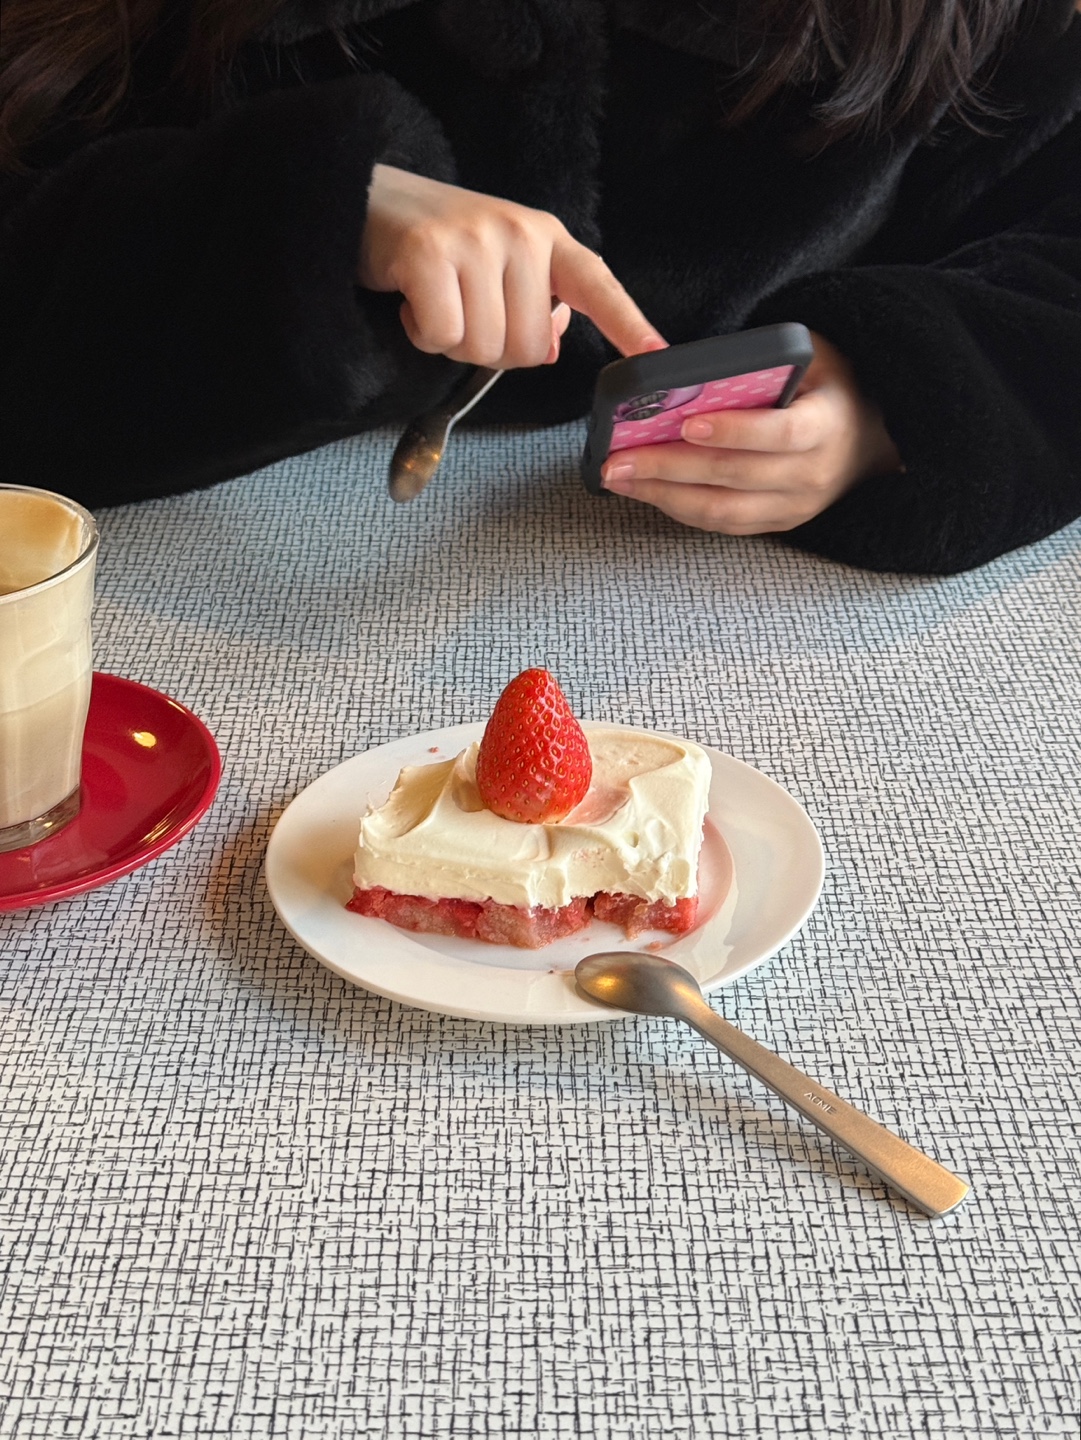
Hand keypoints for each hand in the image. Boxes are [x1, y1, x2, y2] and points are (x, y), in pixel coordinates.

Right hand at [359, 165, 663, 367]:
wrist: (368, 202)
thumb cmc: (438, 245)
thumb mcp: (498, 264)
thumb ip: (533, 305)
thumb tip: (553, 346)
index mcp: (546, 237)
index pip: (596, 284)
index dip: (628, 324)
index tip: (658, 357)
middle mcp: (519, 233)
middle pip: (530, 350)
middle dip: (492, 350)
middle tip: (462, 312)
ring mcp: (475, 240)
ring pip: (485, 350)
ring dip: (453, 344)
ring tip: (436, 302)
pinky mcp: (429, 254)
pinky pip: (443, 336)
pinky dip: (423, 335)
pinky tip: (411, 302)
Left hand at [600, 333, 901, 532]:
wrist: (870, 439)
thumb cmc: (829, 388)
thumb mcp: (814, 358)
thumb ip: (767, 362)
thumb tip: (693, 373)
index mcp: (826, 427)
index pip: (778, 434)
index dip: (733, 431)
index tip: (686, 424)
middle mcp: (811, 476)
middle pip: (734, 477)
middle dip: (669, 468)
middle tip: (620, 458)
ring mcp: (794, 507)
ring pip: (722, 511)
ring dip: (664, 495)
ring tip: (620, 478)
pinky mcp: (776, 524)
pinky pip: (722, 524)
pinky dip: (679, 508)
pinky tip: (646, 489)